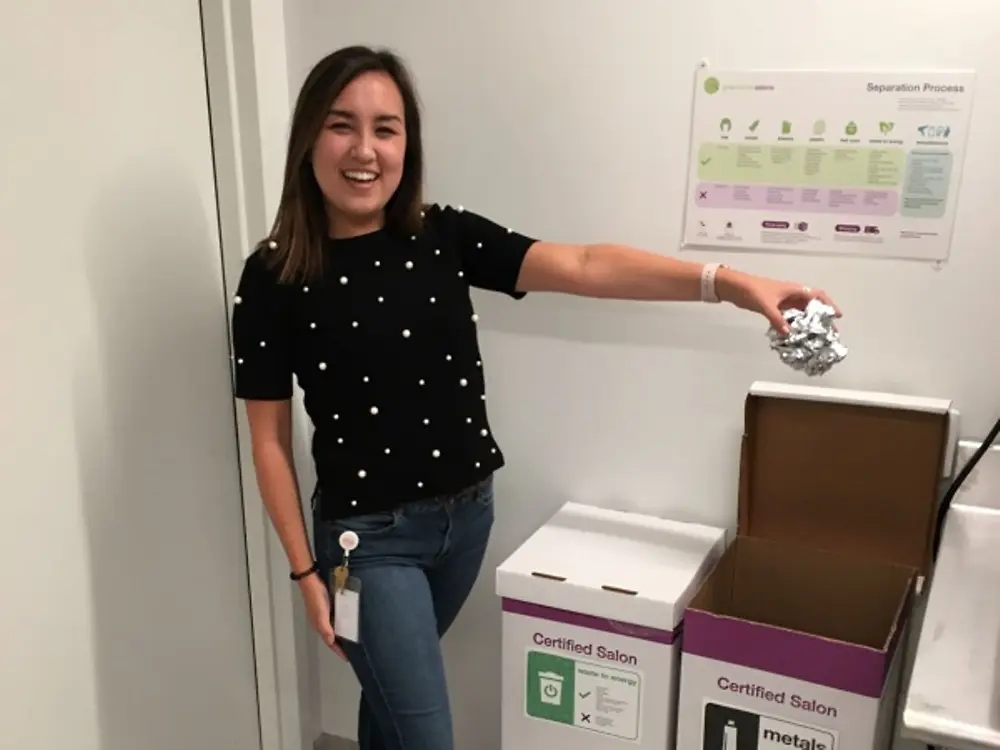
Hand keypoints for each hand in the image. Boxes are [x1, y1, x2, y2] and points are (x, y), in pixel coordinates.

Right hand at [298, 573, 346, 659]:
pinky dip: (342, 622)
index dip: (338, 651)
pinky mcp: (327, 605)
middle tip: (352, 649)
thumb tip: (331, 641)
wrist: (310, 579)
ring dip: (342, 633)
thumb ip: (325, 628)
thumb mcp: (321, 613)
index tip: (348, 658)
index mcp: (319, 625)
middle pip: (332, 637)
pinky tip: (348, 620)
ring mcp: (324, 613)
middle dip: (341, 644)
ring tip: (352, 637)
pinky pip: (336, 617)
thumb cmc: (315, 596)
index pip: (330, 642)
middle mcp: (321, 621)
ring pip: (334, 627)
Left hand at [717, 268, 840, 333]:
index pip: (817, 296)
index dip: (829, 305)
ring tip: (815, 338)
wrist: (735, 287)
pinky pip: (789, 318)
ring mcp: (784, 302)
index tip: (837, 316)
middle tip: (829, 333)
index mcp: (794, 290)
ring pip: (801, 314)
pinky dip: (793, 326)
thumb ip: (777, 319)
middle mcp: (792, 296)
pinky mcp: (775, 308)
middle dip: (821, 319)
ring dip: (807, 324)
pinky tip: (795, 336)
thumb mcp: (766, 304)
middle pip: (812, 307)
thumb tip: (788, 333)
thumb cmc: (752, 290)